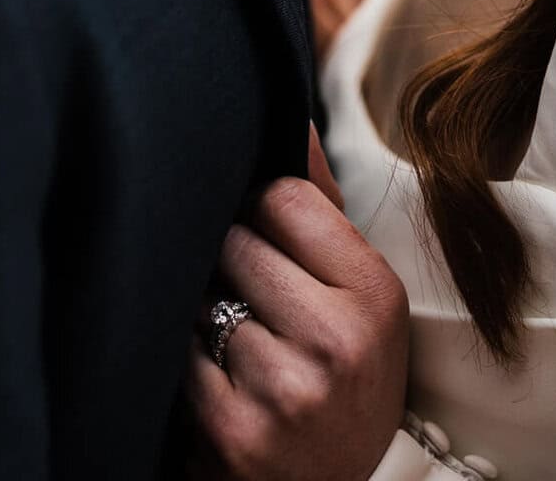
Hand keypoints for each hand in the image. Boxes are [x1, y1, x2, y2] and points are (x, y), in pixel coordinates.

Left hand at [188, 128, 409, 480]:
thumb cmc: (340, 379)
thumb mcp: (358, 297)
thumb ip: (320, 208)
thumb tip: (292, 122)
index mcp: (375, 293)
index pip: (283, 196)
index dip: (265, 216)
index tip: (273, 247)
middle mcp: (336, 341)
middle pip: (236, 241)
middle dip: (232, 265)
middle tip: (255, 304)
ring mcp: (284, 390)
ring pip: (203, 296)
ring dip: (206, 314)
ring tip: (240, 346)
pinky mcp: (232, 433)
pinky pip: (181, 356)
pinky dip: (188, 365)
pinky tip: (221, 386)